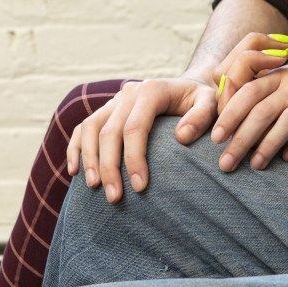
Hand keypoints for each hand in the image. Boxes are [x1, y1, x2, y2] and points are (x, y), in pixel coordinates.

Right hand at [67, 77, 216, 203]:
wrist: (191, 89)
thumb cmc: (203, 102)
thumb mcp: (212, 104)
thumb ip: (201, 117)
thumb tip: (181, 137)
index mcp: (152, 90)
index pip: (135, 127)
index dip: (134, 158)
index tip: (140, 187)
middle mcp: (128, 92)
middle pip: (109, 131)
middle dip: (109, 166)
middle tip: (115, 197)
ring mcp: (114, 101)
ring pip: (90, 128)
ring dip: (89, 159)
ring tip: (94, 187)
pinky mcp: (106, 110)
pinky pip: (83, 128)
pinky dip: (76, 149)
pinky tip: (76, 172)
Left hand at [211, 38, 287, 171]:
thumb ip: (268, 90)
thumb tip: (234, 113)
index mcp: (281, 74)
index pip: (247, 92)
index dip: (229, 115)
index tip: (214, 139)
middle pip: (261, 109)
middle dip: (240, 138)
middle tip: (225, 163)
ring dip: (268, 145)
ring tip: (255, 165)